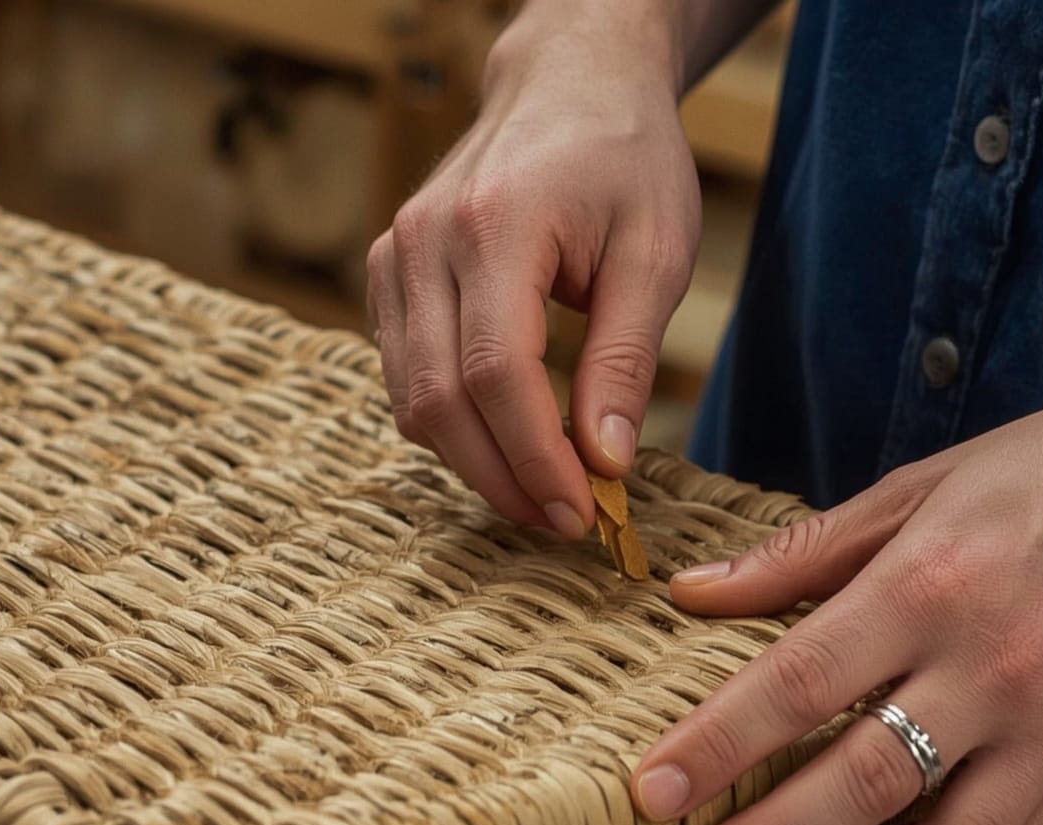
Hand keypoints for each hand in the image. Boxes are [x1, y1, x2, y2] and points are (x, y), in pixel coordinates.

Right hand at [366, 8, 700, 535]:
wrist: (569, 83)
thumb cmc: (624, 159)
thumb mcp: (655, 253)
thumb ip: (625, 359)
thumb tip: (605, 462)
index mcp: (494, 226)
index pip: (496, 375)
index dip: (534, 459)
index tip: (584, 513)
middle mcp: (423, 241)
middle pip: (437, 399)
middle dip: (501, 477)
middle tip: (566, 522)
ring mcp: (393, 256)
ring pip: (410, 399)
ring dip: (474, 461)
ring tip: (546, 491)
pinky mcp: (387, 274)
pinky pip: (403, 375)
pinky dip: (452, 423)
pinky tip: (510, 441)